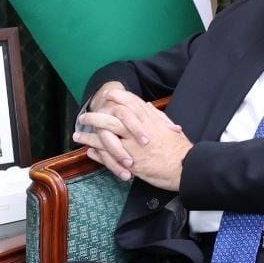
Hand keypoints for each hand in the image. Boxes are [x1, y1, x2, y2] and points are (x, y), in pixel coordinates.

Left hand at [76, 88, 191, 190]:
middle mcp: (139, 130)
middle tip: (83, 116)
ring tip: (77, 135)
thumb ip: (155, 115)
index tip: (106, 94)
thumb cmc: (179, 148)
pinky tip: (89, 151)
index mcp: (149, 120)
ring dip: (89, 136)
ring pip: (106, 137)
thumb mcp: (168, 126)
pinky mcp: (131, 162)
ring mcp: (133, 146)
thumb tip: (146, 104)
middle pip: (112, 118)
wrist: (186, 168)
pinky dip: (97, 153)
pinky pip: (109, 156)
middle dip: (95, 116)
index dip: (117, 97)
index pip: (130, 102)